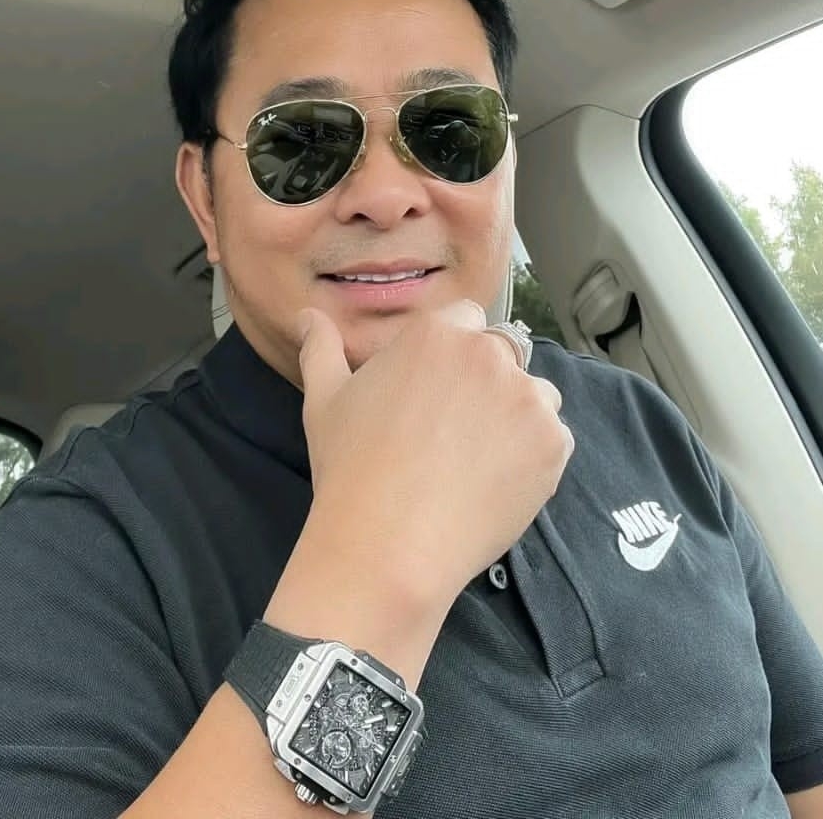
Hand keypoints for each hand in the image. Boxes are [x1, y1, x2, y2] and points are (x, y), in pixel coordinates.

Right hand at [296, 301, 573, 610]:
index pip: (465, 318)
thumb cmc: (350, 469)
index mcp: (436, 333)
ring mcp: (527, 398)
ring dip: (517, 417)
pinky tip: (495, 483)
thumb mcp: (324, 401)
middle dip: (486, 383)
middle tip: (455, 433)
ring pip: (535, 395)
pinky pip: (554, 439)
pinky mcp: (553, 443)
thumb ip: (321, 348)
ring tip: (478, 462)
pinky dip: (533, 458)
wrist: (388, 545)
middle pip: (503, 354)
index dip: (454, 353)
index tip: (439, 390)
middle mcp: (487, 353)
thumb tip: (307, 315)